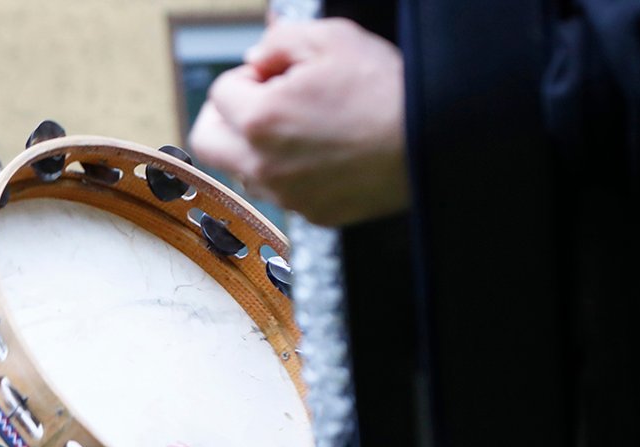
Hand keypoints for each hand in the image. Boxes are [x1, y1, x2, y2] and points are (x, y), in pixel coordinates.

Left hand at [189, 18, 407, 226]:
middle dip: (223, 116)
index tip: (271, 73)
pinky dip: (287, 171)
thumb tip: (255, 57)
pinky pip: (280, 193)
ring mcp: (285, 195)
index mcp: (259, 119)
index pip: (220, 92)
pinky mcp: (311, 214)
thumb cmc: (386, 90)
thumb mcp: (332, 39)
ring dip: (252, 146)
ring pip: (240, 171)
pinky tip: (319, 151)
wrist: (431, 139)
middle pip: (207, 142)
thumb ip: (280, 43)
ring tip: (294, 125)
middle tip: (253, 100)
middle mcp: (263, 165)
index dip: (246, 75)